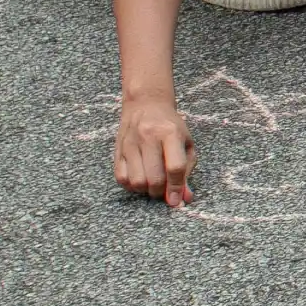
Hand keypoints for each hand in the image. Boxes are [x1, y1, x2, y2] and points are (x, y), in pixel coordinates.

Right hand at [114, 93, 195, 207]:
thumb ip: (187, 171)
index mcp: (170, 133)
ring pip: (136, 181)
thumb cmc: (171, 127)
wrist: (146, 105)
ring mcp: (130, 143)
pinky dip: (130, 186)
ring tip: (152, 185)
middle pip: (154, 177)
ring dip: (145, 190)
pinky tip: (139, 181)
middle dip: (160, 192)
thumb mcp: (186, 144)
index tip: (176, 201)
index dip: (176, 187)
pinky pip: (121, 177)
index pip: (174, 167)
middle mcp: (148, 137)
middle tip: (164, 191)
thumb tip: (185, 198)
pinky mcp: (117, 149)